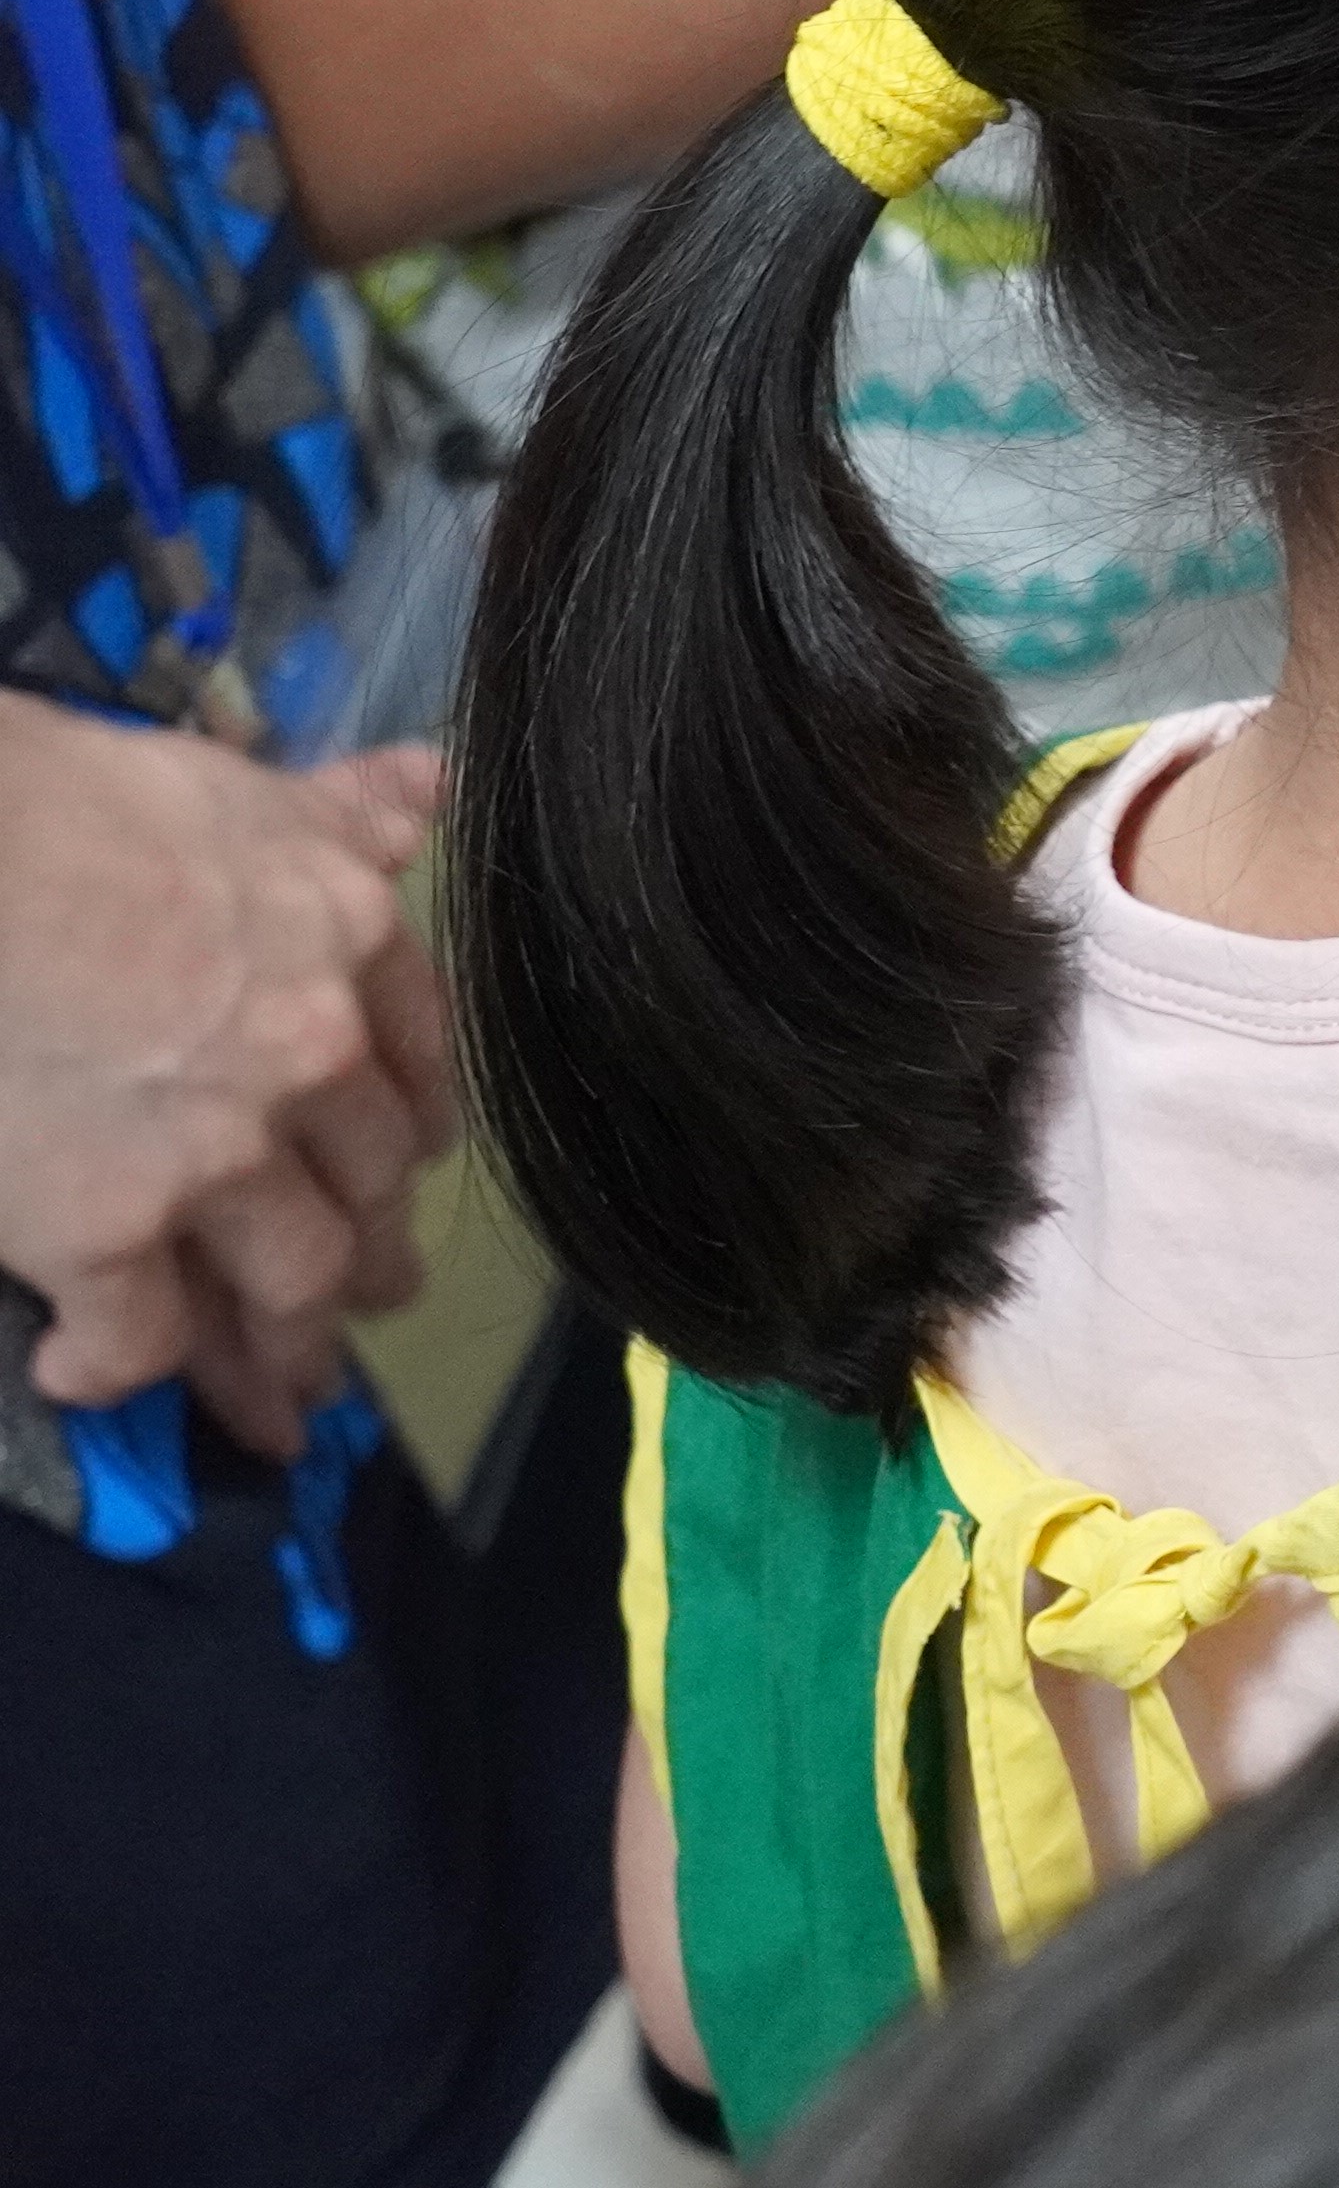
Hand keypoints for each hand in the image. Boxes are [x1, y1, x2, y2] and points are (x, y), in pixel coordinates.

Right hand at [0, 709, 451, 1450]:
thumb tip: (430, 790)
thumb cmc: (59, 801)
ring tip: (280, 1399)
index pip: (417, 1068)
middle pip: (368, 1187)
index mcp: (353, 946)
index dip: (408, 1136)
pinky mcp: (104, 1226)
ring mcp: (217, 1153)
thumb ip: (336, 811)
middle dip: (367, 1259)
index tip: (402, 1177)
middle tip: (363, 1307)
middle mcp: (314, 1059)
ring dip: (285, 1351)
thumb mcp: (231, 788)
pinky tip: (86, 1376)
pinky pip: (144, 1333)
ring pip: (289, 1281)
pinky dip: (121, 1369)